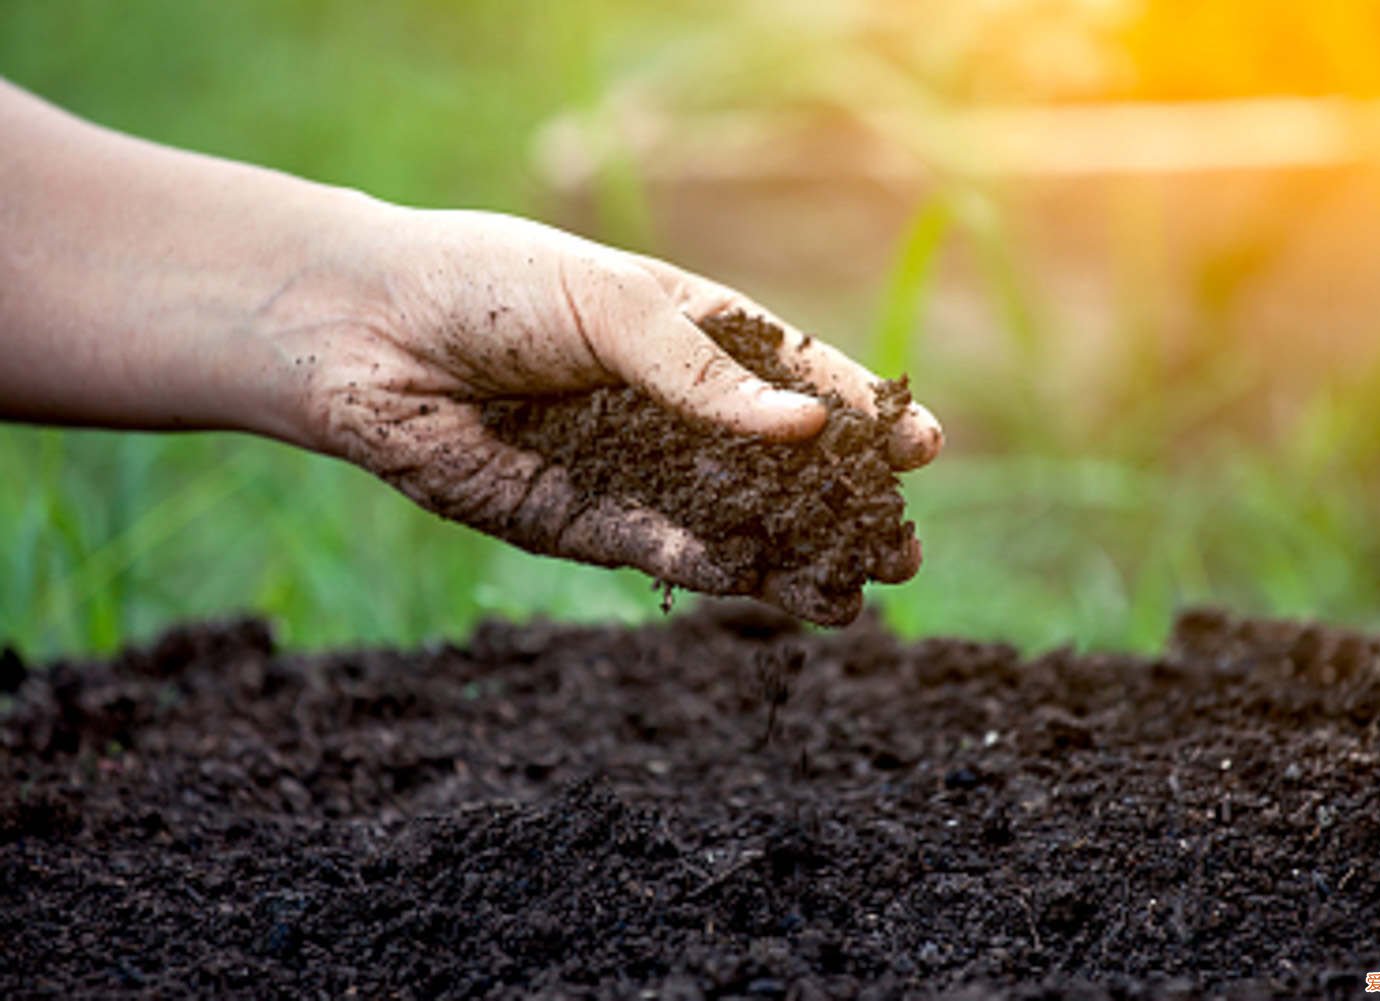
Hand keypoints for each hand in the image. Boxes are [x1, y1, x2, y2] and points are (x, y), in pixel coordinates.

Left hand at [294, 208, 943, 622]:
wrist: (369, 334)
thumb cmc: (494, 287)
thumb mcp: (615, 309)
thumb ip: (704, 375)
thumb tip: (807, 425)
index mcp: (692, 332)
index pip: (797, 377)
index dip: (861, 412)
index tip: (925, 446)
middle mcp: (673, 407)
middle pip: (778, 466)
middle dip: (842, 507)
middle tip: (904, 548)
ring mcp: (633, 468)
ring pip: (731, 522)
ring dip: (792, 558)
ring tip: (857, 596)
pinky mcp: (580, 520)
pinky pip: (659, 549)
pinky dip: (710, 567)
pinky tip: (762, 585)